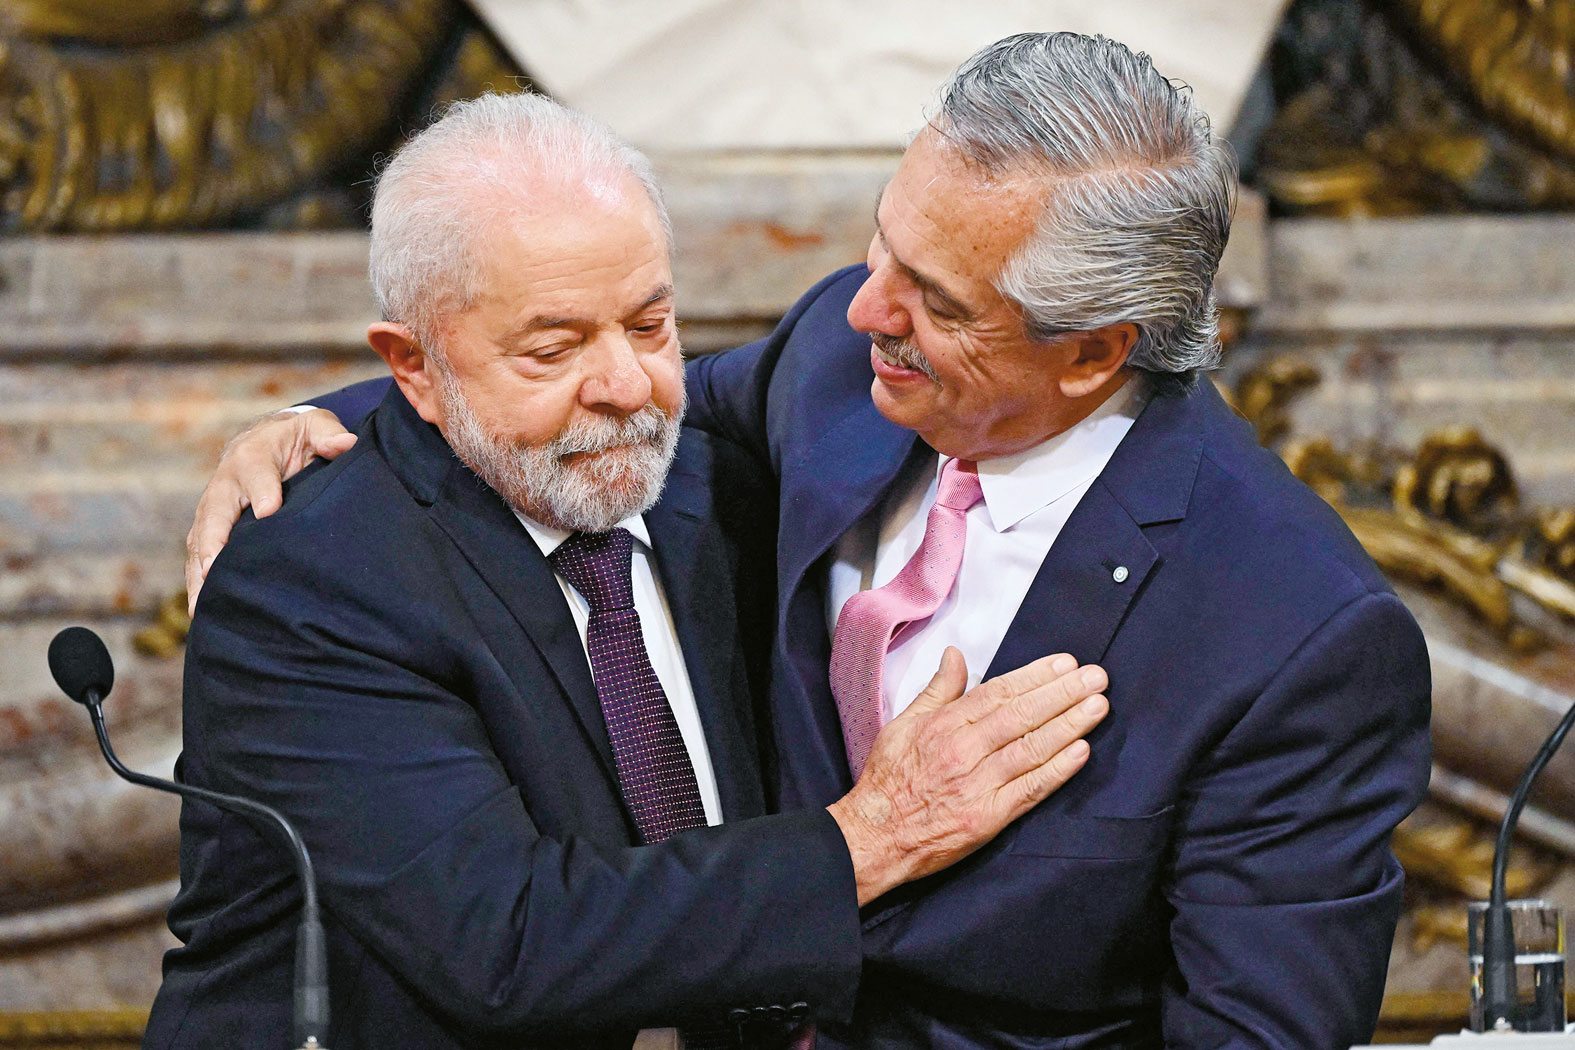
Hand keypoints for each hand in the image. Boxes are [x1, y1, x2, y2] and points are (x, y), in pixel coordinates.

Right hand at [185, 408, 355, 612]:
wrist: (266, 440)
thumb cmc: (296, 438)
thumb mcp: (315, 427)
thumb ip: (327, 434)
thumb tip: (346, 443)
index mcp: (253, 456)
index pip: (256, 473)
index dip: (263, 490)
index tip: (269, 511)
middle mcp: (226, 483)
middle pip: (214, 513)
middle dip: (214, 541)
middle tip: (215, 569)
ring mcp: (214, 508)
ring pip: (200, 540)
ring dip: (199, 572)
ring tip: (203, 605)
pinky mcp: (210, 529)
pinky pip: (198, 556)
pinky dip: (197, 582)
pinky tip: (202, 610)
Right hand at [827, 648, 1107, 904]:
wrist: (874, 837)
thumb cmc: (887, 782)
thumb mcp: (903, 724)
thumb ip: (936, 690)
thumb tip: (955, 656)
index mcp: (944, 725)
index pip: (999, 692)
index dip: (1035, 676)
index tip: (1064, 664)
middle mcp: (963, 751)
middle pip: (1021, 715)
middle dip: (1063, 693)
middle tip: (1095, 677)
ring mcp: (977, 785)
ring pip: (1031, 748)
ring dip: (1069, 725)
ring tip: (1098, 706)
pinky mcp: (987, 818)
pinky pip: (1029, 789)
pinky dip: (1057, 769)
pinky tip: (1081, 751)